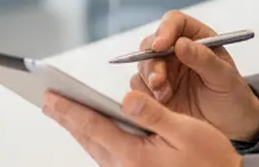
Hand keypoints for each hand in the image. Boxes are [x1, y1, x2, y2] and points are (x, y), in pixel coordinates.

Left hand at [44, 91, 241, 166]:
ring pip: (94, 149)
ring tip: (62, 112)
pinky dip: (94, 140)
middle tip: (47, 101)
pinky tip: (91, 131)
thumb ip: (153, 113)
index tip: (51, 97)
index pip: (94, 126)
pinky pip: (107, 156)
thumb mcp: (186, 130)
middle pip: (88, 139)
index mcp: (135, 156)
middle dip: (67, 118)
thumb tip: (126, 97)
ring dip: (78, 129)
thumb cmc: (211, 160)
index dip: (70, 109)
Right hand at [133, 11, 258, 141]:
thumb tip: (181, 43)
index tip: (160, 45)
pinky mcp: (155, 92)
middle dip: (152, 61)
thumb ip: (204, 59)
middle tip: (159, 80)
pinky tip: (161, 104)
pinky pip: (139, 87)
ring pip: (143, 65)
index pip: (175, 22)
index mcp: (196, 38)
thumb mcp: (225, 77)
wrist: (231, 126)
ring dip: (149, 79)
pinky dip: (145, 95)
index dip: (164, 30)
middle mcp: (176, 51)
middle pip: (152, 43)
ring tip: (165, 96)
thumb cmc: (233, 96)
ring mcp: (164, 71)